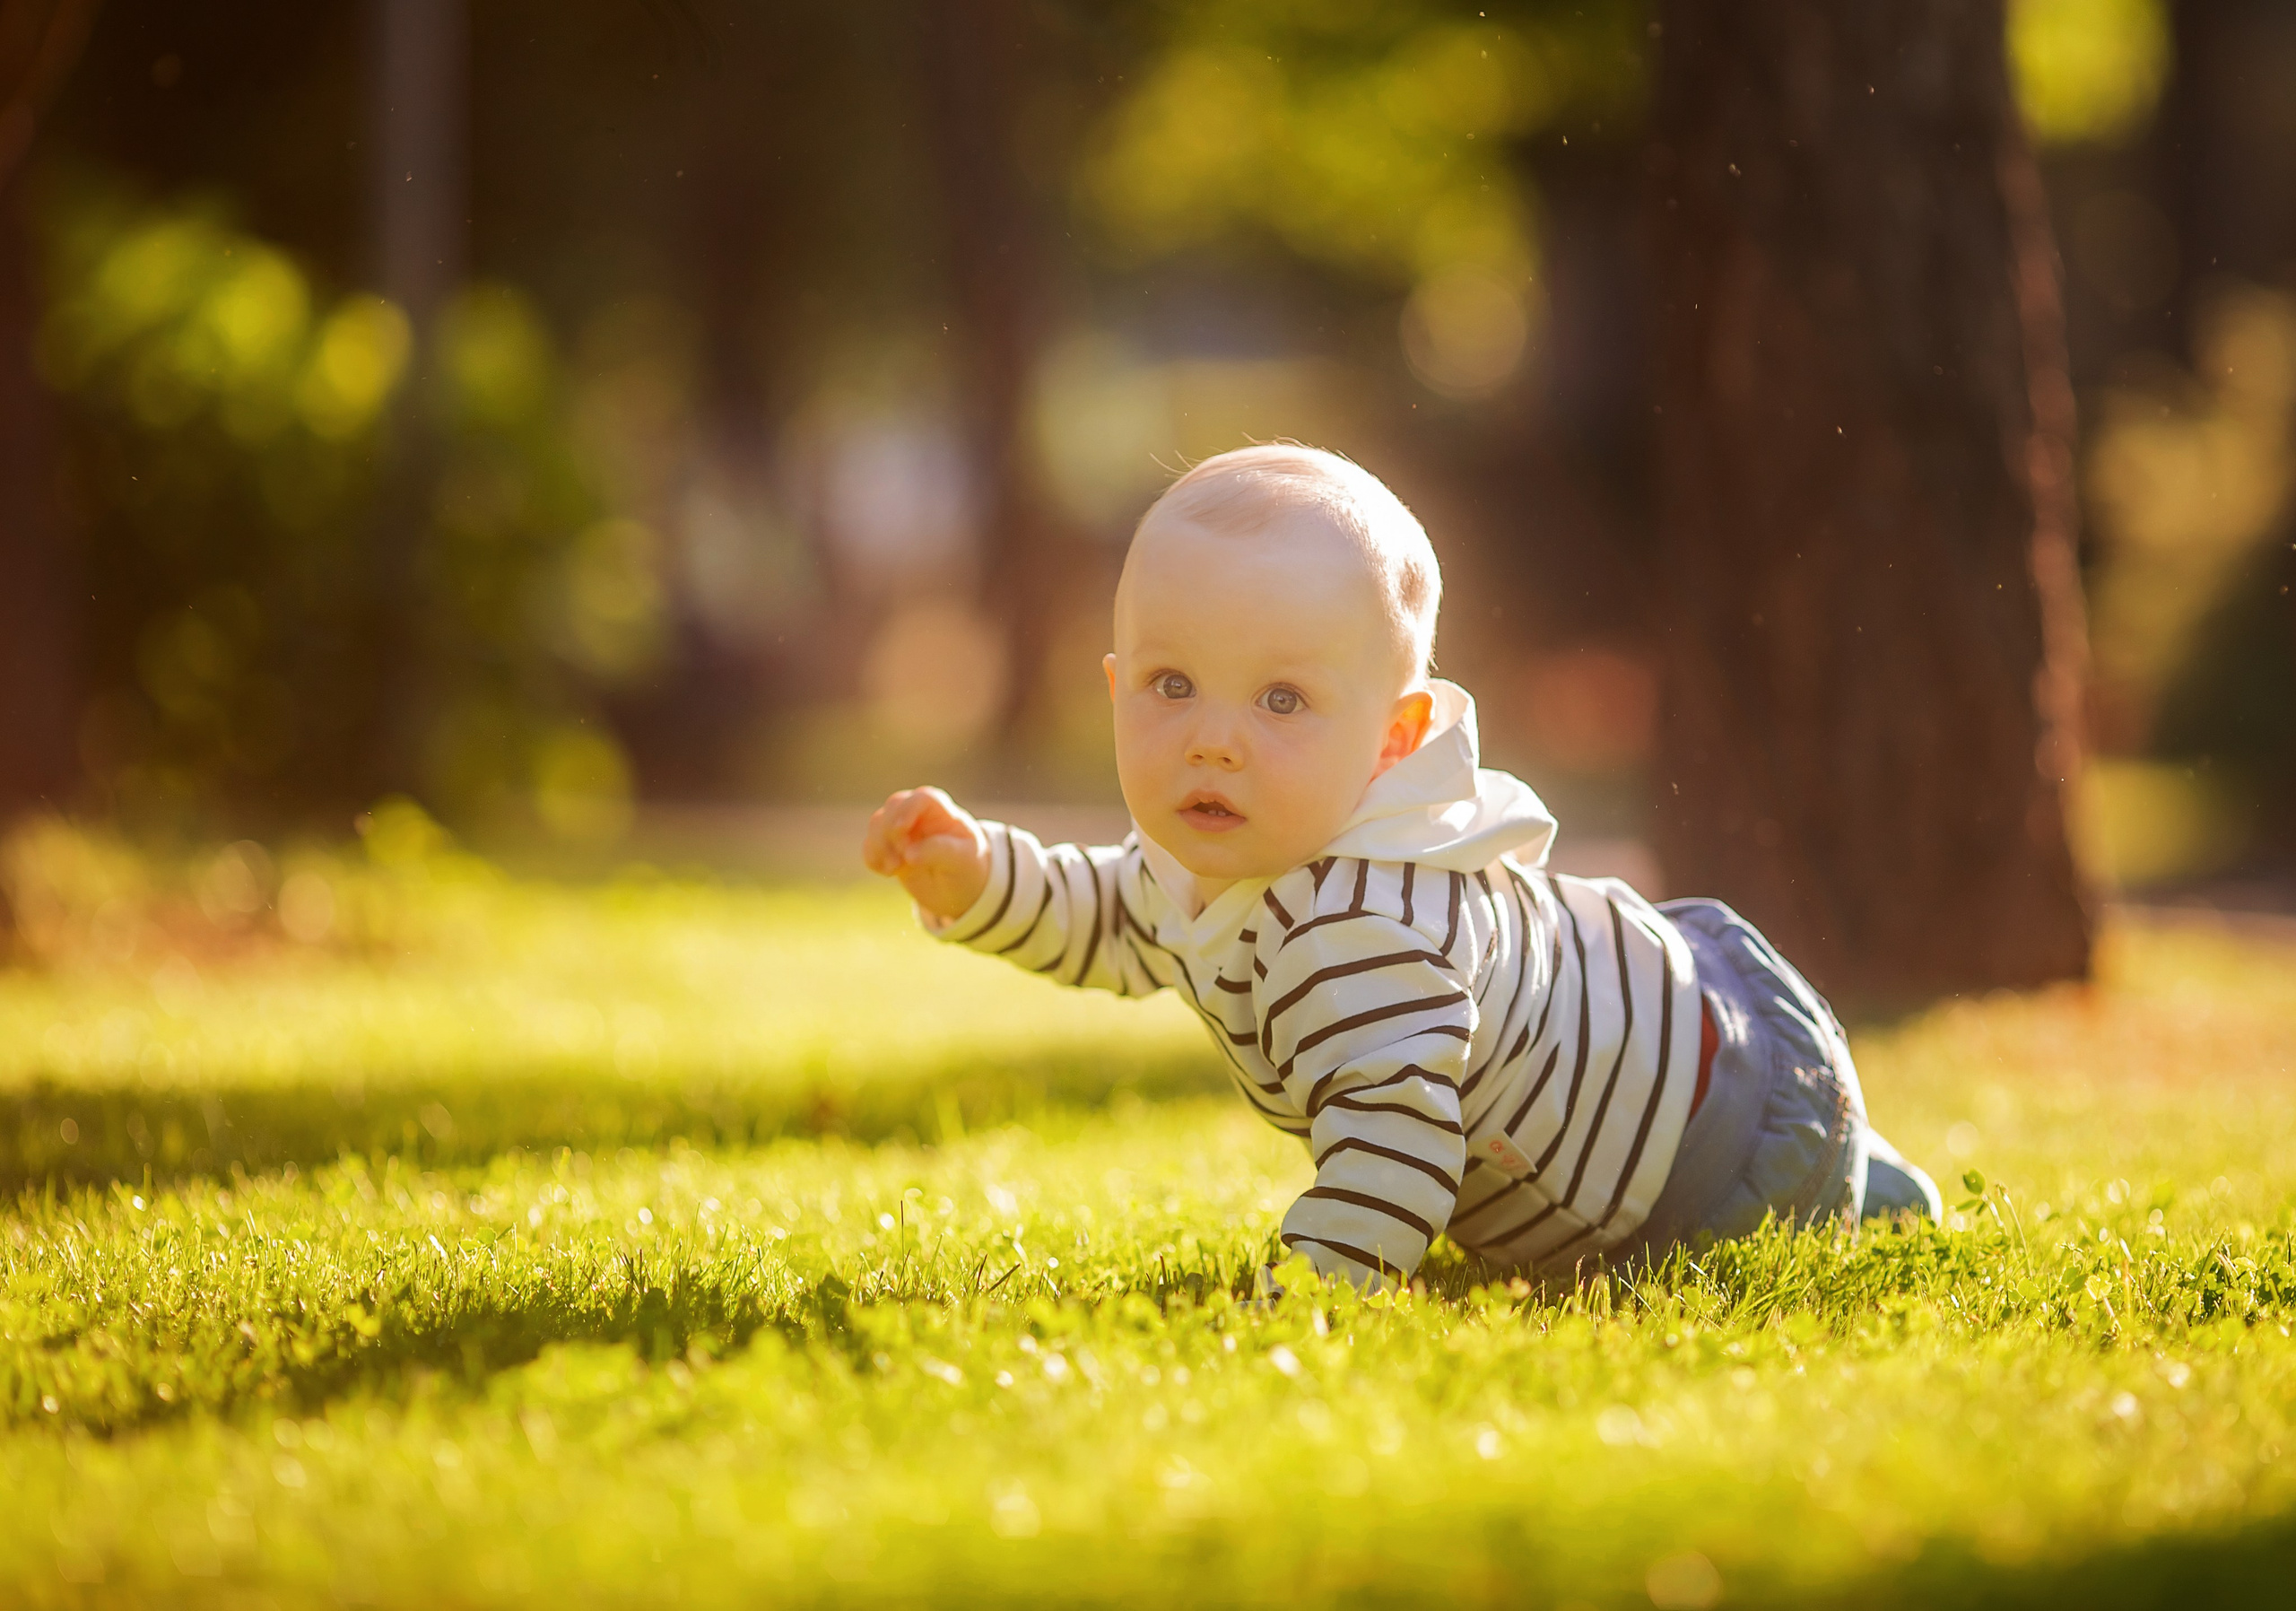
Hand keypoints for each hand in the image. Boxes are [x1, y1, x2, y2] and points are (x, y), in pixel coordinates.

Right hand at [862, 787, 989, 921]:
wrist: (959, 889)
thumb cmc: (968, 867)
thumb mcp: (963, 860)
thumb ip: (940, 852)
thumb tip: (909, 854)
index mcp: (942, 812)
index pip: (923, 798)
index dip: (908, 810)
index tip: (901, 830)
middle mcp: (919, 815)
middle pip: (894, 807)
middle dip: (890, 831)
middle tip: (900, 859)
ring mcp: (901, 830)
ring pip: (877, 823)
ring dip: (879, 845)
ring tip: (893, 868)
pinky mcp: (889, 847)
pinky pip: (870, 845)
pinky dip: (872, 858)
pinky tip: (886, 872)